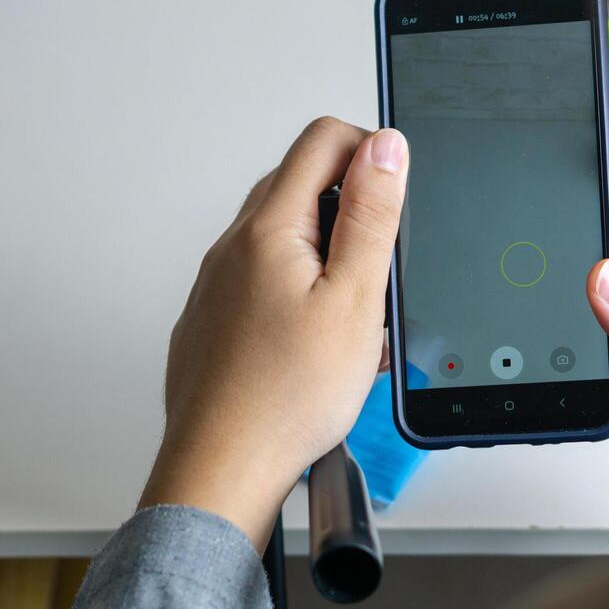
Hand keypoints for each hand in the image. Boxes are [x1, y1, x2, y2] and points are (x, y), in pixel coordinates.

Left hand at [140, 117, 408, 548]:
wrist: (221, 469)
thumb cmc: (283, 400)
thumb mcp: (353, 300)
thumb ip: (371, 216)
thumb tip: (384, 146)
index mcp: (268, 229)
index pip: (322, 140)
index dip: (370, 151)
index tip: (395, 197)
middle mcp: (232, 247)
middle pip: (299, 184)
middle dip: (351, 210)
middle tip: (379, 267)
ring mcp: (217, 284)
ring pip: (282, 238)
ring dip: (328, 257)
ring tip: (353, 317)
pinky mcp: (213, 319)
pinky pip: (263, 281)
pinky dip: (300, 294)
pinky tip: (320, 345)